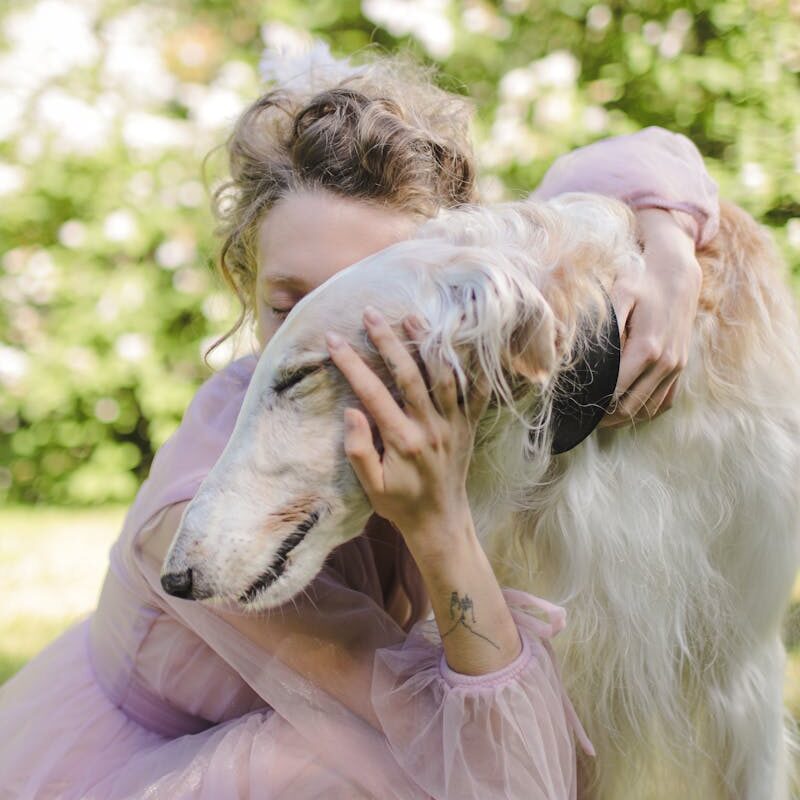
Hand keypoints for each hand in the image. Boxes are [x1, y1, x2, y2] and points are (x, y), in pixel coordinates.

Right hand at [325, 306, 490, 551]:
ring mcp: (453, 424)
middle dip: (387, 341)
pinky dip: (474, 366)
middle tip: (370, 313)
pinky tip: (464, 341)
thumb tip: (352, 411)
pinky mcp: (468, 425)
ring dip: (428, 344)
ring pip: (444, 376)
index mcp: (402, 440)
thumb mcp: (370, 487)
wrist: (440, 520)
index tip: (335, 339)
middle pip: (409, 374)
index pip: (372, 393)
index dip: (351, 364)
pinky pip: (477, 392)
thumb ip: (358, 450)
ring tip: (411, 316)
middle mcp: (430, 427)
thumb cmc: (399, 504)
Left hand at [599, 208, 701, 427]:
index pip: (615, 390)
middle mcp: (665, 362)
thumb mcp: (619, 296)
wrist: (678, 274)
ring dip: (624, 418)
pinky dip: (645, 411)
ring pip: (648, 409)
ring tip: (600, 417)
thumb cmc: (642, 282)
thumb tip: (586, 355)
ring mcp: (676, 367)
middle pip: (630, 406)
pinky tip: (627, 409)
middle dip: (605, 416)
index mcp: (647, 347)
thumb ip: (607, 328)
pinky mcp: (681, 367)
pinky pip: (665, 402)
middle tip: (582, 416)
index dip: (594, 403)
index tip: (575, 406)